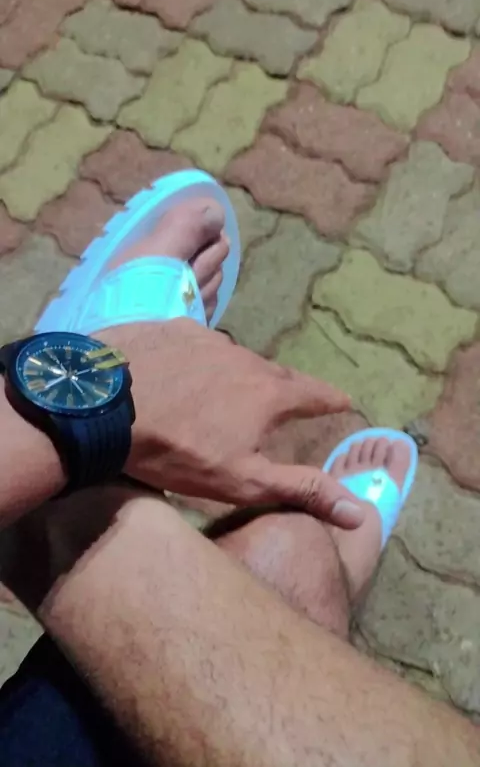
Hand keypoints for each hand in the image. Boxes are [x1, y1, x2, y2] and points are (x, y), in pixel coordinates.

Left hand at [96, 319, 363, 528]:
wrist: (102, 408)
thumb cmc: (177, 450)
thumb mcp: (243, 480)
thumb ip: (302, 489)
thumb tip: (361, 511)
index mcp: (268, 393)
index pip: (314, 394)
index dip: (331, 400)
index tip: (344, 401)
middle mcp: (245, 357)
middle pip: (275, 374)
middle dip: (285, 388)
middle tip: (286, 401)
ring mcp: (206, 338)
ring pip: (234, 358)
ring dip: (238, 374)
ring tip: (228, 391)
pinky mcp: (171, 328)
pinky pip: (197, 345)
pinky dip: (200, 360)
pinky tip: (184, 374)